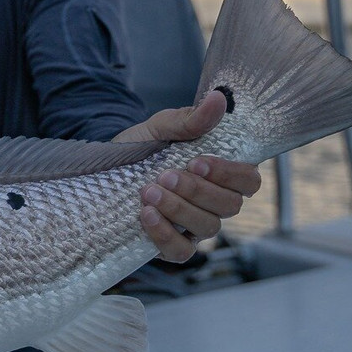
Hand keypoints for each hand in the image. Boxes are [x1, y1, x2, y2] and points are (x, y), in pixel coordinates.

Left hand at [113, 90, 261, 261]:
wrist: (102, 169)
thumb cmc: (140, 147)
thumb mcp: (160, 128)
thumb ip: (189, 119)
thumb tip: (219, 99)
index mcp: (219, 173)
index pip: (249, 181)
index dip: (230, 174)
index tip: (197, 161)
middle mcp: (212, 203)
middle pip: (230, 206)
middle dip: (197, 190)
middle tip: (165, 175)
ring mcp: (193, 227)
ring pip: (208, 228)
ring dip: (179, 209)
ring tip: (148, 191)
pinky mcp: (171, 245)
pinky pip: (181, 252)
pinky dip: (166, 235)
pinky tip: (146, 216)